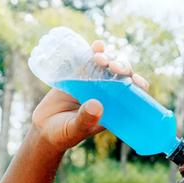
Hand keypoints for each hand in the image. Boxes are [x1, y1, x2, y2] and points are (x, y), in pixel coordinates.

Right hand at [31, 40, 149, 150]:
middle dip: (122, 68)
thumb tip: (97, 105)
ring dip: (109, 58)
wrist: (44, 128)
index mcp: (114, 108)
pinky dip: (96, 51)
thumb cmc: (64, 134)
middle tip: (113, 67)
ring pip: (109, 65)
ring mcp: (94, 83)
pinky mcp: (79, 75)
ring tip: (99, 58)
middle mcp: (108, 94)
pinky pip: (90, 60)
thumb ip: (85, 119)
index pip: (134, 95)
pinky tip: (97, 45)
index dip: (139, 86)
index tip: (136, 81)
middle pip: (123, 76)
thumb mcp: (75, 129)